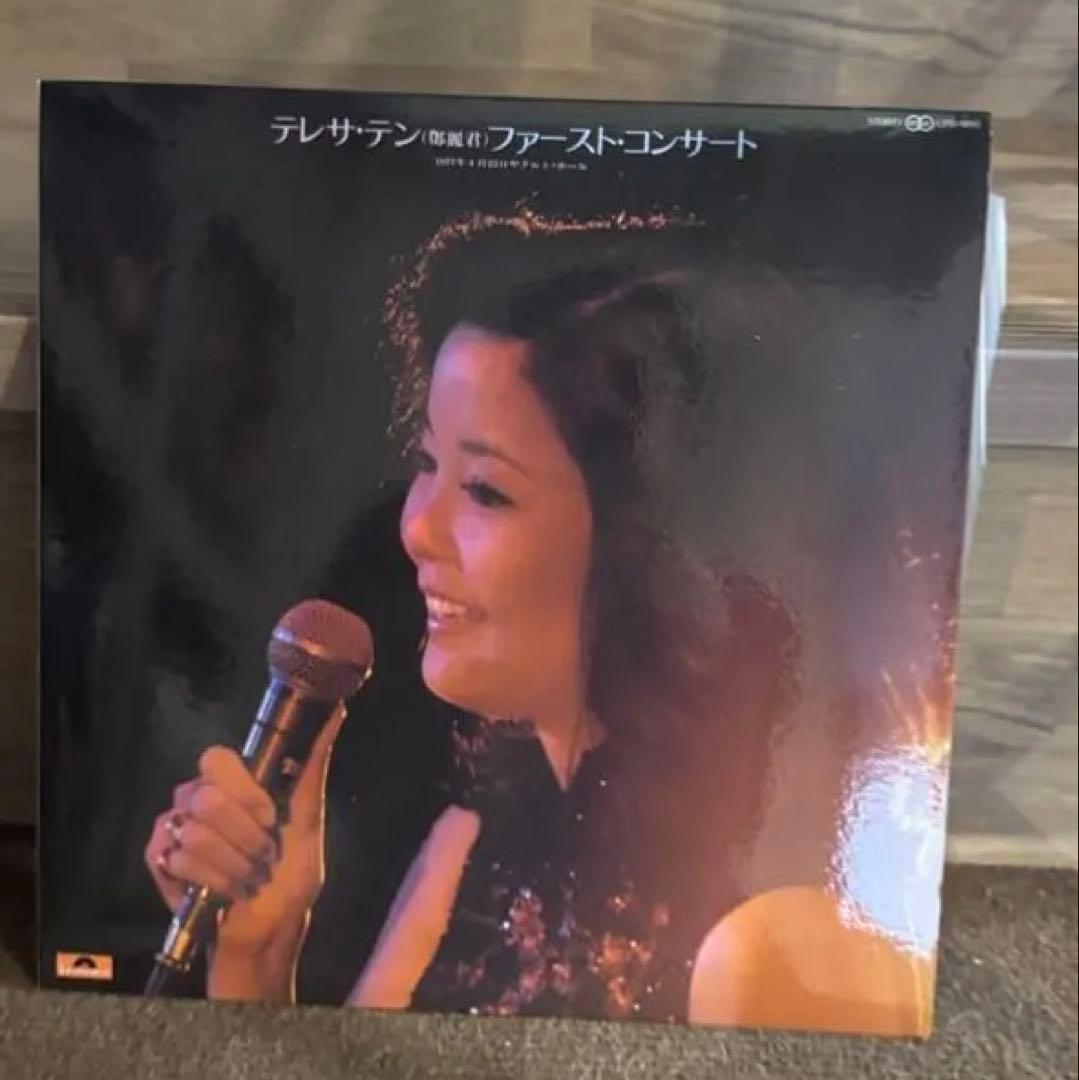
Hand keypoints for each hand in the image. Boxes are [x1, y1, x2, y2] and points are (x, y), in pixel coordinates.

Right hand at [144, 707, 345, 954]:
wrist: (266, 931)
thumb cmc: (289, 878)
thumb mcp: (309, 821)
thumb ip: (312, 766)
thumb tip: (337, 711)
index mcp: (236, 783)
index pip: (218, 759)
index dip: (245, 791)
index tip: (269, 819)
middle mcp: (200, 796)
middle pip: (207, 796)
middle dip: (245, 836)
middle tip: (262, 856)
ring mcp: (175, 825)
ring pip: (196, 832)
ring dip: (233, 864)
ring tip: (247, 878)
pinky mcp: (158, 858)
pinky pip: (178, 859)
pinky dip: (212, 881)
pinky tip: (222, 892)